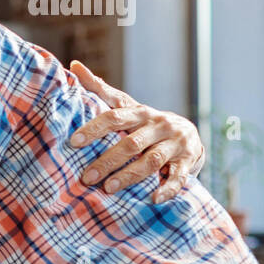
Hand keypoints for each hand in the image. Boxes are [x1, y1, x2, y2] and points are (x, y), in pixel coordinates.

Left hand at [69, 59, 205, 202]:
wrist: (188, 135)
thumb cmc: (145, 123)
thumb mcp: (126, 105)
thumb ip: (100, 89)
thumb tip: (74, 65)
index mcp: (139, 113)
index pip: (114, 117)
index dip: (94, 128)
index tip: (73, 142)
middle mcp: (158, 125)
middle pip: (131, 143)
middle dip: (107, 160)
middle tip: (86, 177)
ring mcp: (175, 143)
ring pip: (151, 161)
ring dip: (129, 176)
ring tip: (109, 188)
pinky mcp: (189, 161)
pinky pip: (179, 176)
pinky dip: (168, 188)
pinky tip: (154, 198)